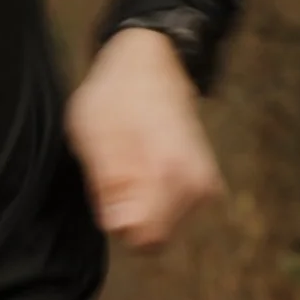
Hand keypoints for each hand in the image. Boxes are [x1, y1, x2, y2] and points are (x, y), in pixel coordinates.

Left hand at [65, 24, 225, 250]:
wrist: (152, 59)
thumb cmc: (115, 94)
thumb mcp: (92, 136)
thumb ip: (108, 186)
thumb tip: (121, 228)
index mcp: (168, 172)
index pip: (146, 240)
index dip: (120, 220)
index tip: (112, 188)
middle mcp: (196, 182)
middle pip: (156, 237)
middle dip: (132, 213)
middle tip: (119, 170)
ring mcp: (205, 182)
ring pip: (165, 225)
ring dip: (143, 202)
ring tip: (132, 160)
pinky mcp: (206, 181)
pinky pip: (175, 210)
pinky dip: (157, 195)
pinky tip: (146, 161)